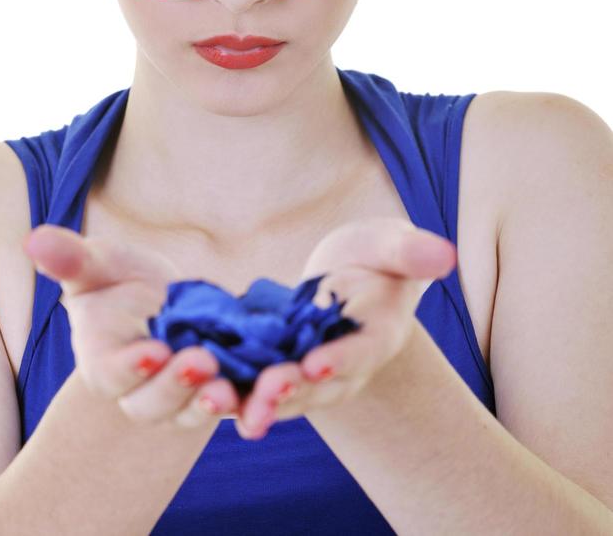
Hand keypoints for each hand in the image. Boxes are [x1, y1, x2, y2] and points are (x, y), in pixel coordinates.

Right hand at [22, 224, 241, 428]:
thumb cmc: (119, 283)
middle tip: (201, 362)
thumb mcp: (98, 265)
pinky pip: (239, 408)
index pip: (112, 373)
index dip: (130, 366)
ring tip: (229, 388)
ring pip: (194, 412)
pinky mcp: (224, 392)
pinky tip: (273, 391)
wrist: (165, 303)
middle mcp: (143, 391)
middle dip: (176, 387)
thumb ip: (70, 260)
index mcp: (106, 362)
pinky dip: (254, 407)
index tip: (152, 349)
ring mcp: (184, 398)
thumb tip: (33, 240)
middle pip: (154, 403)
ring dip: (212, 404)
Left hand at [233, 218, 456, 439]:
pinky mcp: (279, 370)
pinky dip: (236, 395)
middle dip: (293, 391)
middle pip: (320, 387)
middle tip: (266, 392)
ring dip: (260, 404)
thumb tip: (444, 254)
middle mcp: (346, 366)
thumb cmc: (376, 257)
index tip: (316, 365)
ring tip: (233, 408)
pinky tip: (209, 399)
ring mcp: (312, 375)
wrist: (350, 280)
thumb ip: (411, 251)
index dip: (340, 360)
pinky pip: (257, 388)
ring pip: (287, 397)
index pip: (362, 351)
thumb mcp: (391, 244)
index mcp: (378, 334)